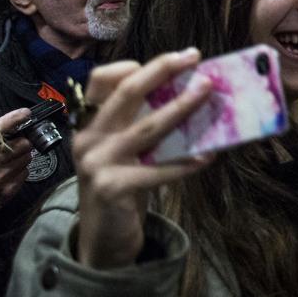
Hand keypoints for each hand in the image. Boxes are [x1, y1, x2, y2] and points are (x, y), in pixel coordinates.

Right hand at [0, 107, 35, 203]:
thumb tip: (11, 130)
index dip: (14, 119)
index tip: (26, 113)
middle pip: (21, 144)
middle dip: (23, 142)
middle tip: (18, 144)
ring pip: (26, 158)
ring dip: (23, 156)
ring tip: (13, 160)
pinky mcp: (5, 193)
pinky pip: (25, 173)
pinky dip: (22, 170)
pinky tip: (11, 172)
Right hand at [72, 48, 213, 269]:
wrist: (103, 238)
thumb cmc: (123, 185)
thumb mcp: (125, 150)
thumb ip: (142, 123)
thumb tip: (191, 93)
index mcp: (89, 123)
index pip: (101, 80)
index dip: (136, 65)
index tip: (175, 59)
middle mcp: (89, 138)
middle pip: (126, 92)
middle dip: (162, 70)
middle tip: (194, 57)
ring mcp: (98, 163)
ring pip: (147, 127)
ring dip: (182, 106)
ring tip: (207, 92)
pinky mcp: (113, 188)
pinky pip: (157, 170)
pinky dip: (185, 162)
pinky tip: (208, 156)